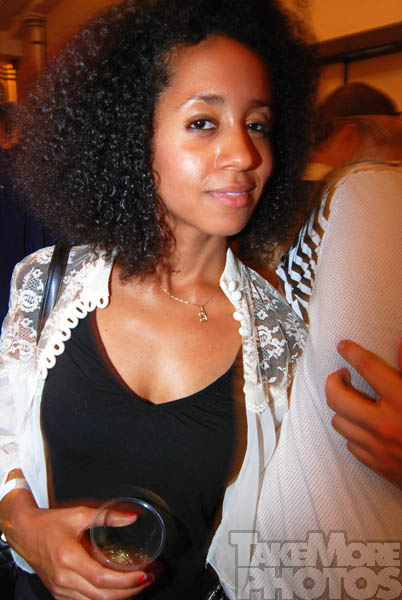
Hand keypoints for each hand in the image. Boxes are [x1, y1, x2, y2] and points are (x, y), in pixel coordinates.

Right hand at [2, 491, 154, 599]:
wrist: (26, 534)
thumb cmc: (50, 524)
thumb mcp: (79, 514)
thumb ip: (106, 516)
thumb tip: (131, 517)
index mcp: (68, 558)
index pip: (101, 578)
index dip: (124, 581)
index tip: (143, 575)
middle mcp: (64, 579)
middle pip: (102, 596)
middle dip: (129, 591)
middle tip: (148, 579)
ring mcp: (61, 590)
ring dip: (119, 598)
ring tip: (138, 585)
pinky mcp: (60, 594)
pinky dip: (104, 599)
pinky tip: (118, 590)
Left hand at [325, 339, 401, 488]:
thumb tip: (400, 341)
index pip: (368, 367)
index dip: (352, 352)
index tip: (343, 346)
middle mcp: (385, 423)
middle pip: (337, 397)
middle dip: (334, 381)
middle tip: (342, 375)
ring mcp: (378, 447)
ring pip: (338, 421)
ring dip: (341, 407)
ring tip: (351, 400)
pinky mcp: (377, 465)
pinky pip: (350, 444)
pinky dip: (353, 432)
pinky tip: (362, 425)